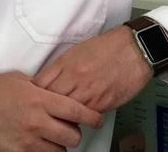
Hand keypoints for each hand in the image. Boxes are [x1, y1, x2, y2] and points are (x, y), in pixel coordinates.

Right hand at [0, 71, 103, 151]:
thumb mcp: (21, 80)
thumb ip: (43, 88)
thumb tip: (59, 93)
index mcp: (40, 99)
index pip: (77, 112)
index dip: (92, 117)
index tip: (98, 119)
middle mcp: (36, 122)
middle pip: (73, 136)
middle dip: (74, 132)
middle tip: (68, 127)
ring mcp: (26, 142)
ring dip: (59, 145)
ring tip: (50, 137)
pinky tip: (38, 145)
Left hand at [33, 26, 151, 113]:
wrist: (133, 49)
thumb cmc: (108, 47)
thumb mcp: (77, 51)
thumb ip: (62, 67)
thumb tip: (50, 81)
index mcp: (66, 63)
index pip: (40, 84)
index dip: (35, 94)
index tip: (34, 98)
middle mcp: (74, 78)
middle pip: (50, 100)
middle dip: (46, 108)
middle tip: (44, 112)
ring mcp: (88, 93)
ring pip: (66, 113)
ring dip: (62, 117)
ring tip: (61, 119)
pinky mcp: (102, 104)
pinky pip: (85, 117)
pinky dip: (80, 119)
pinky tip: (79, 118)